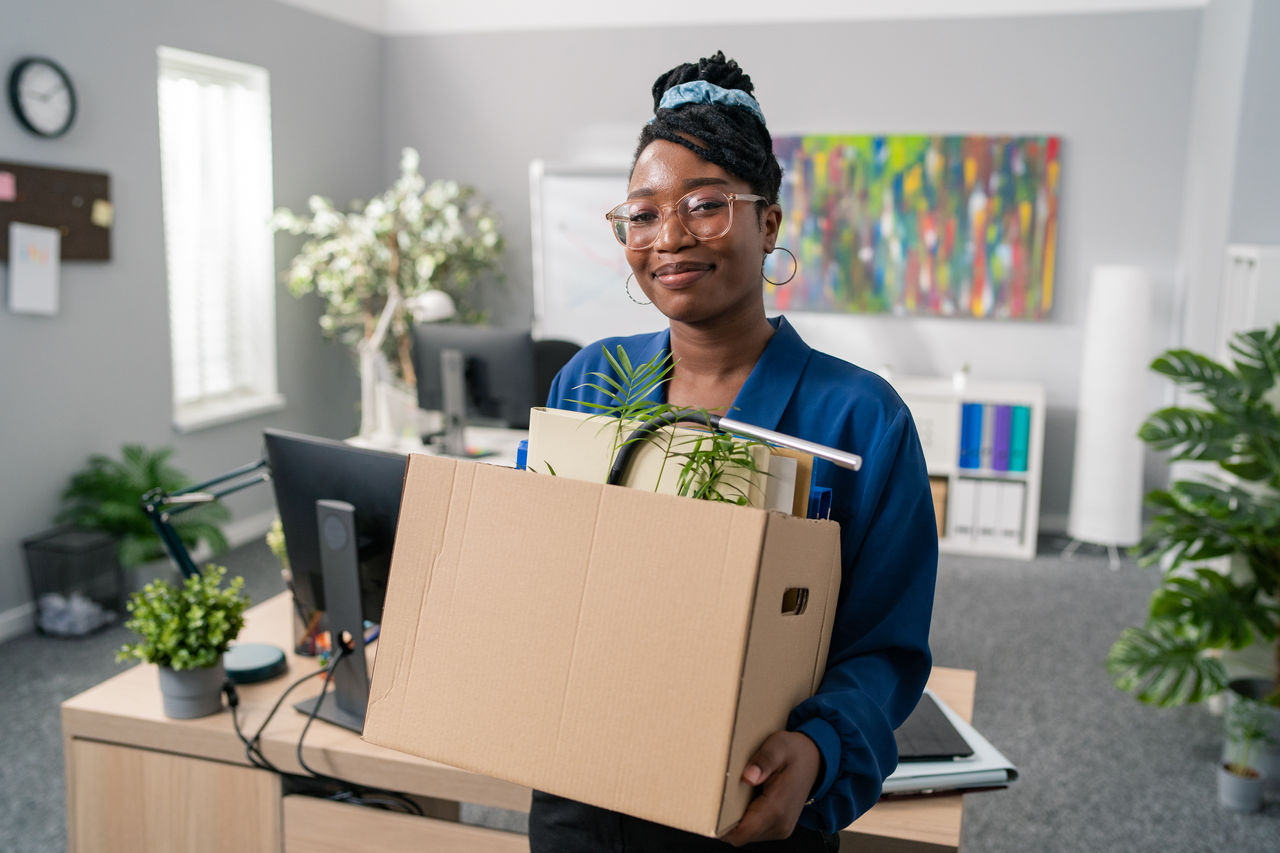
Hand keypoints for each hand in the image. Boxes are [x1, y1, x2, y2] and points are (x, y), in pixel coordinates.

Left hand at [719, 730, 821, 846]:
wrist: (815, 759)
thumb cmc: (794, 751)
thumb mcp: (778, 746)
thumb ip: (764, 761)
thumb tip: (748, 776)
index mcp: (778, 808)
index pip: (743, 832)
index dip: (722, 827)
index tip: (708, 811)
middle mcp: (781, 824)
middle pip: (742, 836)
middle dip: (725, 823)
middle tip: (714, 799)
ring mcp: (781, 828)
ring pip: (747, 835)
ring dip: (735, 822)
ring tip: (729, 797)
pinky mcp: (780, 827)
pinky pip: (755, 831)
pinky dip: (745, 820)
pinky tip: (742, 800)